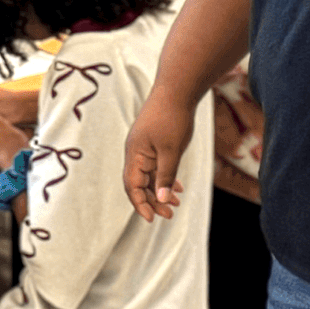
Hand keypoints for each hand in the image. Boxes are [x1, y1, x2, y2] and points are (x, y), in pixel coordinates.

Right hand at [122, 86, 194, 221]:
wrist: (177, 90)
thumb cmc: (172, 118)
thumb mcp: (171, 151)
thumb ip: (165, 175)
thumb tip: (160, 199)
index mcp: (135, 155)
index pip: (132, 186)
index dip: (140, 203)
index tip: (151, 219)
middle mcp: (136, 153)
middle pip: (140, 184)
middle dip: (153, 201)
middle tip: (169, 214)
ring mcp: (145, 147)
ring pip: (150, 176)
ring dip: (161, 191)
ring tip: (175, 204)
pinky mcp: (155, 143)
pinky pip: (157, 166)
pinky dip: (165, 178)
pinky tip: (177, 187)